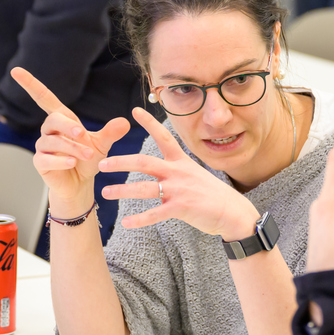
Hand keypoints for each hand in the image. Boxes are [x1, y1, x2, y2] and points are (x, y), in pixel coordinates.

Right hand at [11, 67, 130, 209]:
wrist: (81, 183)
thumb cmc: (88, 159)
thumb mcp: (102, 144)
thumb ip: (111, 132)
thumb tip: (126, 121)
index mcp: (62, 119)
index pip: (43, 98)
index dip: (30, 84)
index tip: (15, 71)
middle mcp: (49, 131)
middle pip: (52, 120)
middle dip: (67, 127)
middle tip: (84, 135)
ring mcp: (43, 146)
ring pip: (52, 142)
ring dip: (71, 148)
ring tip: (89, 155)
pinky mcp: (40, 162)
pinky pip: (45, 159)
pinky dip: (60, 160)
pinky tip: (72, 163)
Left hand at [98, 107, 259, 238]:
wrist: (232, 212)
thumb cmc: (212, 195)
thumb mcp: (195, 175)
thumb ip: (177, 171)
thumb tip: (162, 168)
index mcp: (181, 161)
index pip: (163, 137)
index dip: (149, 123)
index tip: (135, 111)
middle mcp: (178, 172)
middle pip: (143, 162)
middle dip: (120, 162)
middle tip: (101, 164)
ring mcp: (179, 190)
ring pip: (144, 189)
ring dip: (122, 191)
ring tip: (106, 193)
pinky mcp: (181, 208)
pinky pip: (155, 213)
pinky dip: (139, 219)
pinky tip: (126, 223)